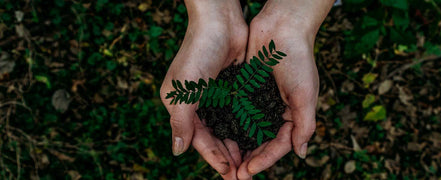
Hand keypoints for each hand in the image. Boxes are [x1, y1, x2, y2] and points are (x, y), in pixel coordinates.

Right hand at [159, 0, 246, 178]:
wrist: (220, 21)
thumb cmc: (198, 51)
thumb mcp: (184, 89)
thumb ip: (180, 121)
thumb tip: (177, 151)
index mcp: (181, 105)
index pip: (197, 138)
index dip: (213, 156)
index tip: (228, 172)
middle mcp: (197, 103)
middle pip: (213, 137)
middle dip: (226, 156)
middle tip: (242, 175)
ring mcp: (216, 96)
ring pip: (227, 128)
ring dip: (237, 145)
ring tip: (250, 164)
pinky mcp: (232, 88)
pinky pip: (238, 114)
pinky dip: (245, 127)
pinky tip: (256, 139)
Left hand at [237, 1, 334, 178]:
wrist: (282, 28)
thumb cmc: (298, 59)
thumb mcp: (305, 94)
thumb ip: (304, 124)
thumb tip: (301, 153)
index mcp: (293, 115)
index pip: (279, 145)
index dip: (265, 160)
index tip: (248, 171)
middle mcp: (276, 111)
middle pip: (262, 143)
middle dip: (249, 159)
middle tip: (234, 175)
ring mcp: (260, 102)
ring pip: (247, 131)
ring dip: (238, 147)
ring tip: (226, 163)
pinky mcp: (246, 90)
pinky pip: (237, 113)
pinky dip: (230, 126)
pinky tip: (219, 136)